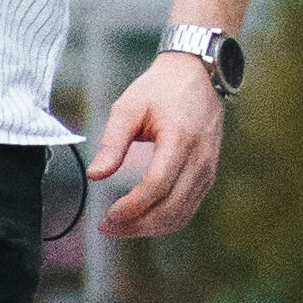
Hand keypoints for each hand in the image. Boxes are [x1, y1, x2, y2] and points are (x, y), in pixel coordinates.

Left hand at [93, 49, 224, 239]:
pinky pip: (188, 209)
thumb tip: (95, 176)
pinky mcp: (208, 175)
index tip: (107, 215)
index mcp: (180, 138)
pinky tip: (142, 220)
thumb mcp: (129, 107)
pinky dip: (165, 221)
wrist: (197, 74)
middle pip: (170, 207)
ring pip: (181, 214)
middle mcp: (200, 159)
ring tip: (120, 228)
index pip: (157, 185)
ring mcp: (208, 169)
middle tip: (107, 227)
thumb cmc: (160, 88)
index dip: (132, 207)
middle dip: (137, 225)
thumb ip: (112, 142)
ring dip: (150, 228)